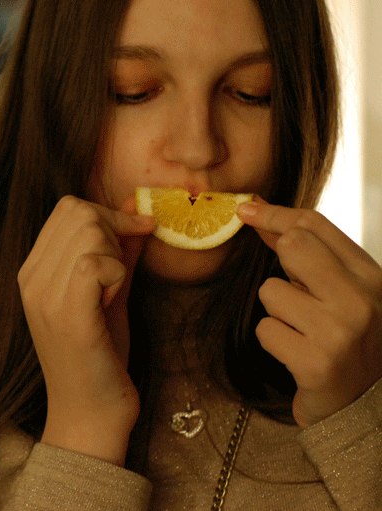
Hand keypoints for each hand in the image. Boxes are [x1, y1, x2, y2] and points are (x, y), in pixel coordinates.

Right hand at [18, 195, 154, 464]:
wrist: (90, 414)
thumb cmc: (101, 355)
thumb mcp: (111, 292)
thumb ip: (119, 250)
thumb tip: (139, 207)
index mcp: (32, 270)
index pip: (67, 207)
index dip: (108, 213)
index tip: (135, 235)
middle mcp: (30, 278)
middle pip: (78, 212)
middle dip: (114, 229)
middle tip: (122, 270)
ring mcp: (44, 295)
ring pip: (89, 231)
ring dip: (115, 255)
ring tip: (113, 291)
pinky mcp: (67, 315)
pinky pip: (96, 264)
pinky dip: (118, 276)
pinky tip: (113, 302)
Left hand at [238, 199, 381, 426]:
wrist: (365, 407)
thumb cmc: (348, 341)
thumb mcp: (340, 290)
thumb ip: (305, 253)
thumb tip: (257, 211)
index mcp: (372, 276)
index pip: (316, 226)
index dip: (275, 213)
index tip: (246, 209)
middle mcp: (362, 300)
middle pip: (294, 246)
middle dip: (282, 267)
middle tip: (296, 294)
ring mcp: (340, 332)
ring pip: (271, 291)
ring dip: (278, 312)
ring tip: (303, 331)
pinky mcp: (316, 363)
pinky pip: (266, 330)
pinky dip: (274, 341)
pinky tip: (298, 353)